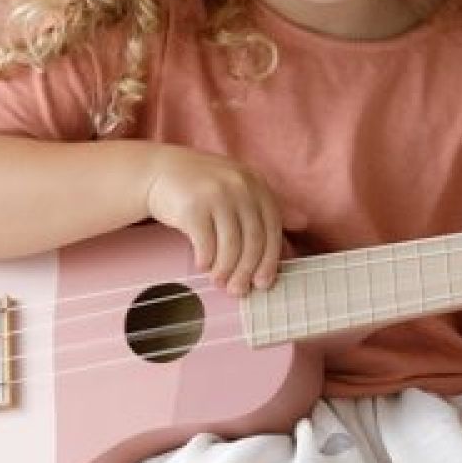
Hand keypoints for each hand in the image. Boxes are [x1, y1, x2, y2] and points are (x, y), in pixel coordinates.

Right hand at [143, 145, 284, 295]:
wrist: (158, 171)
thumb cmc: (202, 185)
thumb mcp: (239, 187)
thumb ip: (268, 205)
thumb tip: (303, 222)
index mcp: (255, 184)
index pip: (272, 228)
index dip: (270, 260)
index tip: (263, 283)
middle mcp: (239, 186)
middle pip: (253, 240)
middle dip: (247, 271)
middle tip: (239, 291)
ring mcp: (216, 194)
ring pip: (230, 245)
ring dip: (225, 270)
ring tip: (219, 282)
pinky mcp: (193, 205)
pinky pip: (206, 243)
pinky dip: (206, 259)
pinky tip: (202, 266)